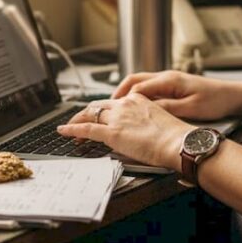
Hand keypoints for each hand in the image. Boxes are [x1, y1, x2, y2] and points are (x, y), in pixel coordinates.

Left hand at [57, 94, 191, 169]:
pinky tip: (64, 131)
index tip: (99, 116)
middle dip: (86, 113)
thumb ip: (142, 121)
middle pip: (98, 106)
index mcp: (138, 100)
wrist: (178, 142)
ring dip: (77, 121)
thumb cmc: (174, 137)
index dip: (102, 110)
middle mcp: (125, 105)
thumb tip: (134, 131)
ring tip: (69, 127)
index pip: (114, 102)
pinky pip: (85, 129)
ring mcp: (117, 118)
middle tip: (79, 121)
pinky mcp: (111, 133)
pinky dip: (72, 129)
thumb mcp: (158, 120)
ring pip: (89, 115)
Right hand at [111, 71, 241, 121]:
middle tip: (107, 108)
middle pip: (135, 80)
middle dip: (119, 92)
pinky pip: (150, 89)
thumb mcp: (191, 108)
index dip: (122, 99)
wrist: (233, 95)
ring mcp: (170, 80)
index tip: (112, 111)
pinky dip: (139, 97)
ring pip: (141, 83)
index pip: (138, 87)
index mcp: (170, 80)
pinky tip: (136, 109)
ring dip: (128, 94)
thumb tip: (146, 111)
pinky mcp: (174, 86)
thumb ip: (168, 108)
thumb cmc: (216, 101)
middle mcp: (167, 77)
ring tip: (117, 109)